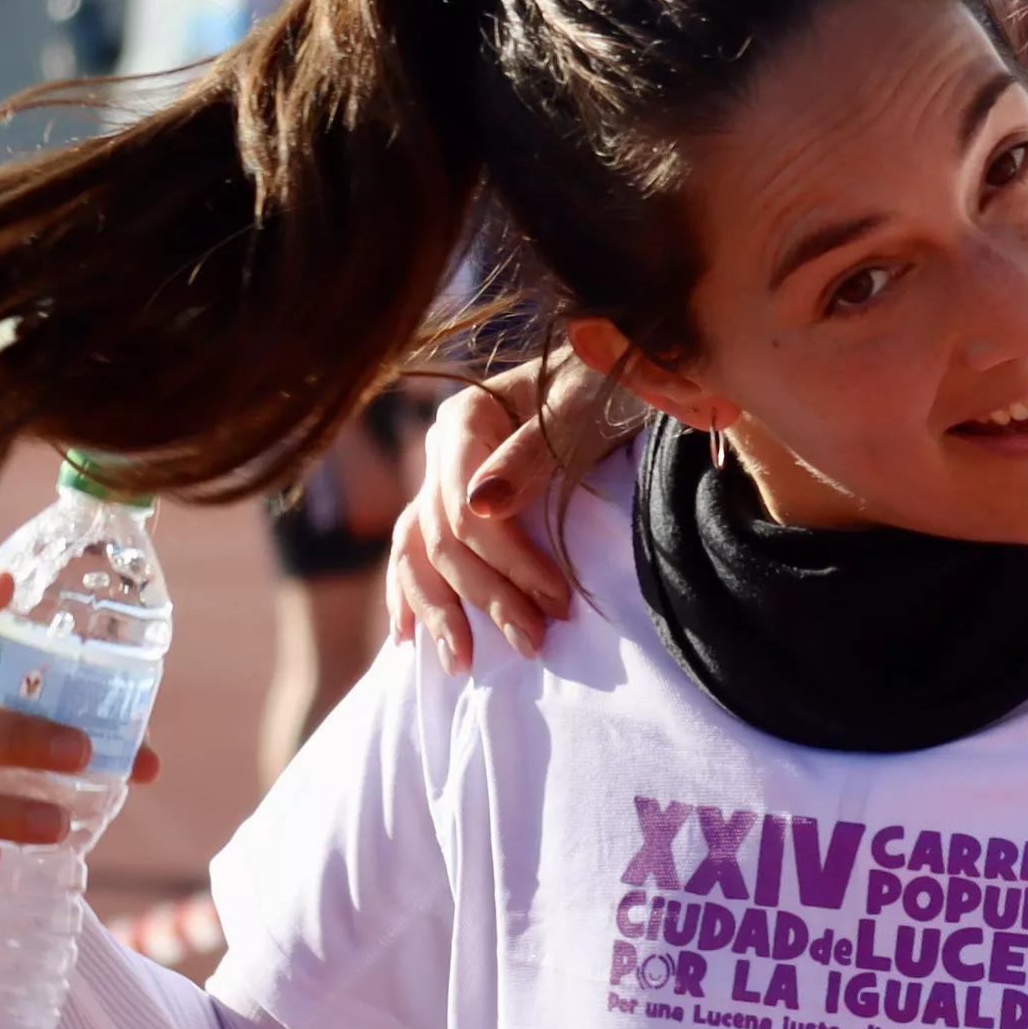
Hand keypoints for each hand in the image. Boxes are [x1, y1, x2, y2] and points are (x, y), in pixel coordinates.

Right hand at [386, 363, 619, 667]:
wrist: (620, 366)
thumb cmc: (608, 386)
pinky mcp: (450, 497)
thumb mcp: (580, 413)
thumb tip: (480, 507)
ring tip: (462, 662)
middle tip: (533, 642)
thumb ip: (529, 457)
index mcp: (465, 417)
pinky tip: (407, 635)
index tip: (557, 603)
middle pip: (445, 537)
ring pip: (420, 549)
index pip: (466, 510)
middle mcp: (441, 447)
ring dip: (440, 609)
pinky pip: (414, 549)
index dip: (509, 563)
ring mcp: (441, 473)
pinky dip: (410, 591)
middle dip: (487, 596)